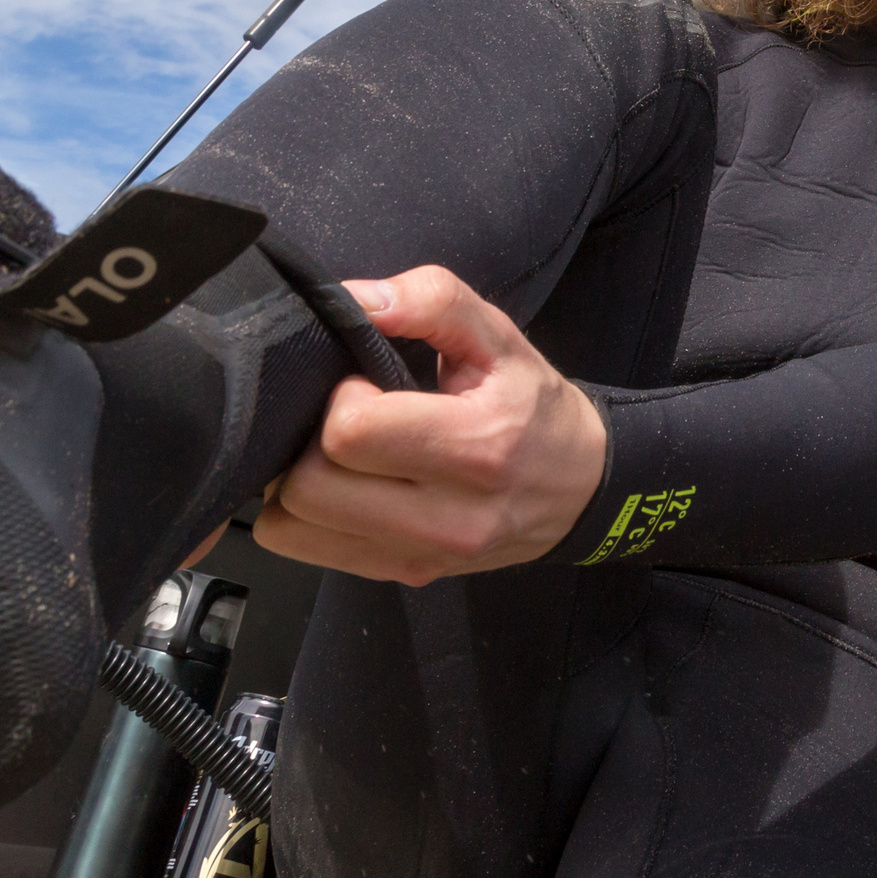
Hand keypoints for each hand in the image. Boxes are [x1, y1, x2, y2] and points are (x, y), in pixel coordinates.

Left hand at [252, 266, 606, 585]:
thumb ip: (432, 302)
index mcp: (477, 448)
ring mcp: (424, 557)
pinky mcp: (405, 577)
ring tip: (341, 453)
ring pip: (295, 526)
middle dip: (312, 441)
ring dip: (299, 481)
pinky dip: (306, 515)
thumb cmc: (533, 407)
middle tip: (349, 419)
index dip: (341, 397)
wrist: (581, 489)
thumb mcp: (499, 336)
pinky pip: (308, 549)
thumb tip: (355, 300)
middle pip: (310, 488)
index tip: (366, 384)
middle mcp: (449, 518)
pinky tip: (343, 485)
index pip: (350, 432)